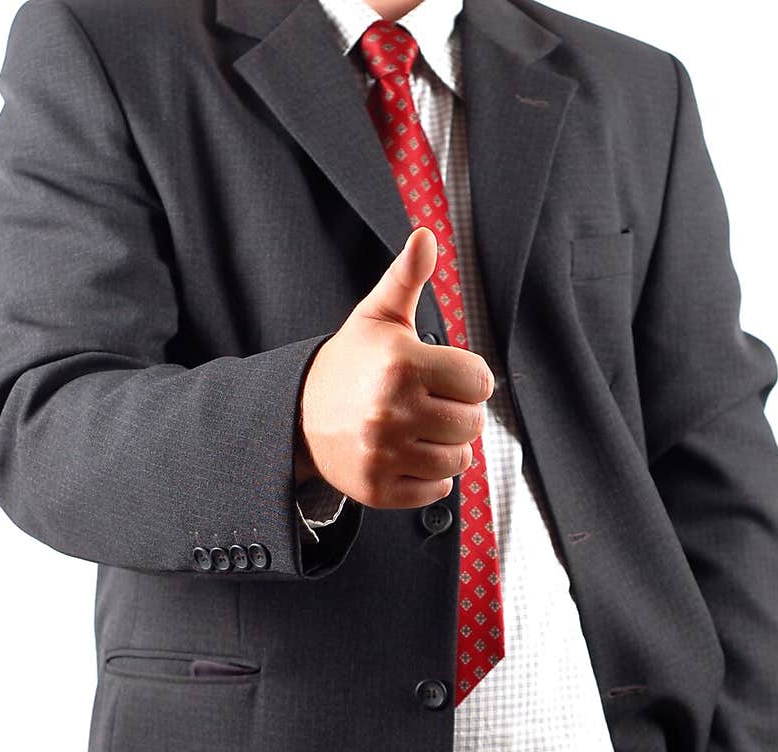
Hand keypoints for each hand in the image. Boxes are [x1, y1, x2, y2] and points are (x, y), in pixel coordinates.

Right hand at [295, 226, 494, 507]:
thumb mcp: (377, 316)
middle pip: (472, 423)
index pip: (479, 382)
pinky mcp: (379, 488)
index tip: (448, 378)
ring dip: (449, 447)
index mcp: (402, 365)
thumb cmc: (349, 364)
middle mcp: (393, 411)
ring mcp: (384, 453)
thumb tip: (425, 236)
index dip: (469, 379)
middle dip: (460, 414)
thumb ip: (407, 278)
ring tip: (425, 431)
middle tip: (434, 406)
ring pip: (459, 460)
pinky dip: (433, 477)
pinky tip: (411, 455)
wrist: (297, 414)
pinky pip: (437, 489)